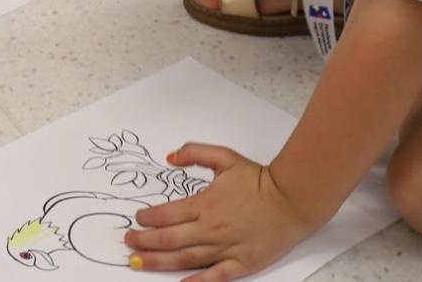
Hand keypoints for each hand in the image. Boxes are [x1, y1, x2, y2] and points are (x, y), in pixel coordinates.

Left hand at [127, 144, 318, 280]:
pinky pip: (215, 277)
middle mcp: (212, 228)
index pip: (167, 214)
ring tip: (138, 262)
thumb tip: (169, 157)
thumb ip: (194, 153)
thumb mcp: (225, 157)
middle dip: (144, 242)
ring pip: (186, 259)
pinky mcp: (242, 264)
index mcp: (206, 203)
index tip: (137, 220)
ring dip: (159, 262)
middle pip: (170, 239)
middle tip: (128, 242)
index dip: (148, 218)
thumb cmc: (259, 180)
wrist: (293, 199)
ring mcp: (227, 248)